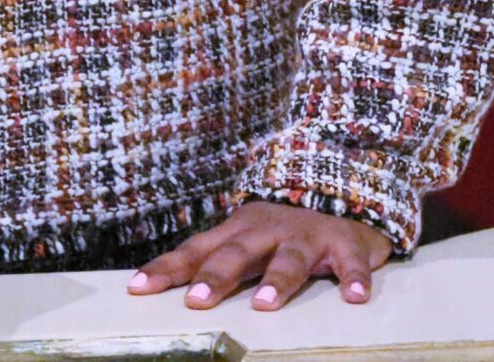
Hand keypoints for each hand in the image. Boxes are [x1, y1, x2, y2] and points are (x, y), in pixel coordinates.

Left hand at [126, 201, 390, 310]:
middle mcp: (267, 231)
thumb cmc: (282, 230)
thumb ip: (214, 260)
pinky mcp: (345, 243)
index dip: (167, 269)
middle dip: (215, 277)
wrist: (342, 189)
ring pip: (289, 259)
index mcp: (237, 232)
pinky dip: (354, 278)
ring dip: (277, 281)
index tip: (139, 288)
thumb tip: (173, 288)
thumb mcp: (245, 239)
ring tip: (264, 304)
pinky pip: (351, 262)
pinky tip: (354, 298)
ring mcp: (306, 235)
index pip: (195, 250)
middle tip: (195, 300)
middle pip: (237, 254)